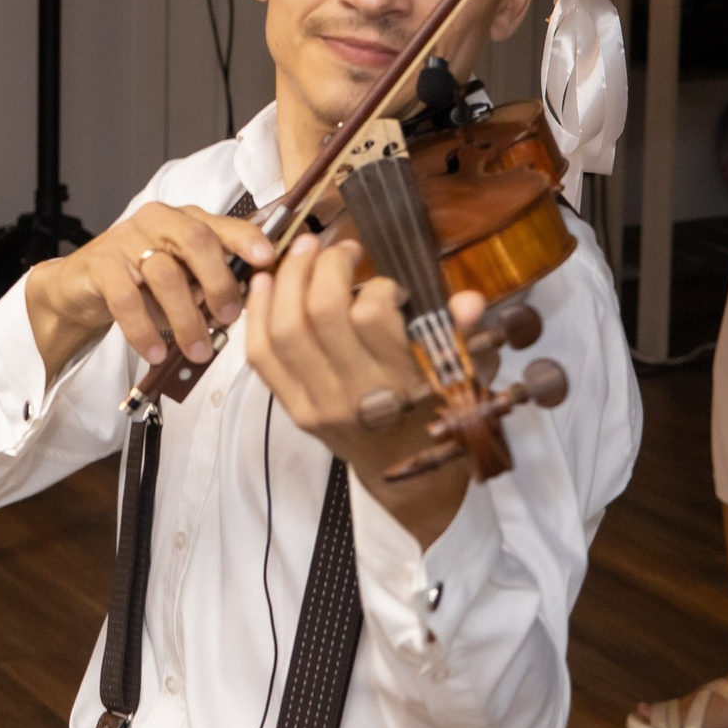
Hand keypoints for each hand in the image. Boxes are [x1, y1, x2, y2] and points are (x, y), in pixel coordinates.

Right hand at [24, 202, 275, 380]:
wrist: (81, 285)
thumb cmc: (141, 279)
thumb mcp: (182, 274)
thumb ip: (211, 281)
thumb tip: (250, 303)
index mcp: (185, 220)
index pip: (222, 222)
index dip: (247, 239)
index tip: (268, 259)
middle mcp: (158, 221)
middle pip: (196, 241)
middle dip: (219, 282)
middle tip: (230, 318)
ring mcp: (127, 239)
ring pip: (165, 275)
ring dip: (187, 318)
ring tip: (198, 350)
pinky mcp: (101, 264)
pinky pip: (127, 299)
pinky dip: (144, 329)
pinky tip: (155, 351)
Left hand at [245, 233, 488, 546]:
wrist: (407, 479)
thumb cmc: (436, 415)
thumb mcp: (461, 376)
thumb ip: (461, 336)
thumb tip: (470, 299)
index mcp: (402, 383)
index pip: (372, 315)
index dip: (376, 284)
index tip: (387, 283)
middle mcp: (355, 395)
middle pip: (319, 314)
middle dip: (325, 266)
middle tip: (339, 248)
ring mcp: (317, 404)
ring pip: (284, 329)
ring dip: (287, 280)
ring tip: (303, 251)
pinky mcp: (293, 410)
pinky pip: (262, 357)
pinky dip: (257, 314)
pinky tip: (265, 283)